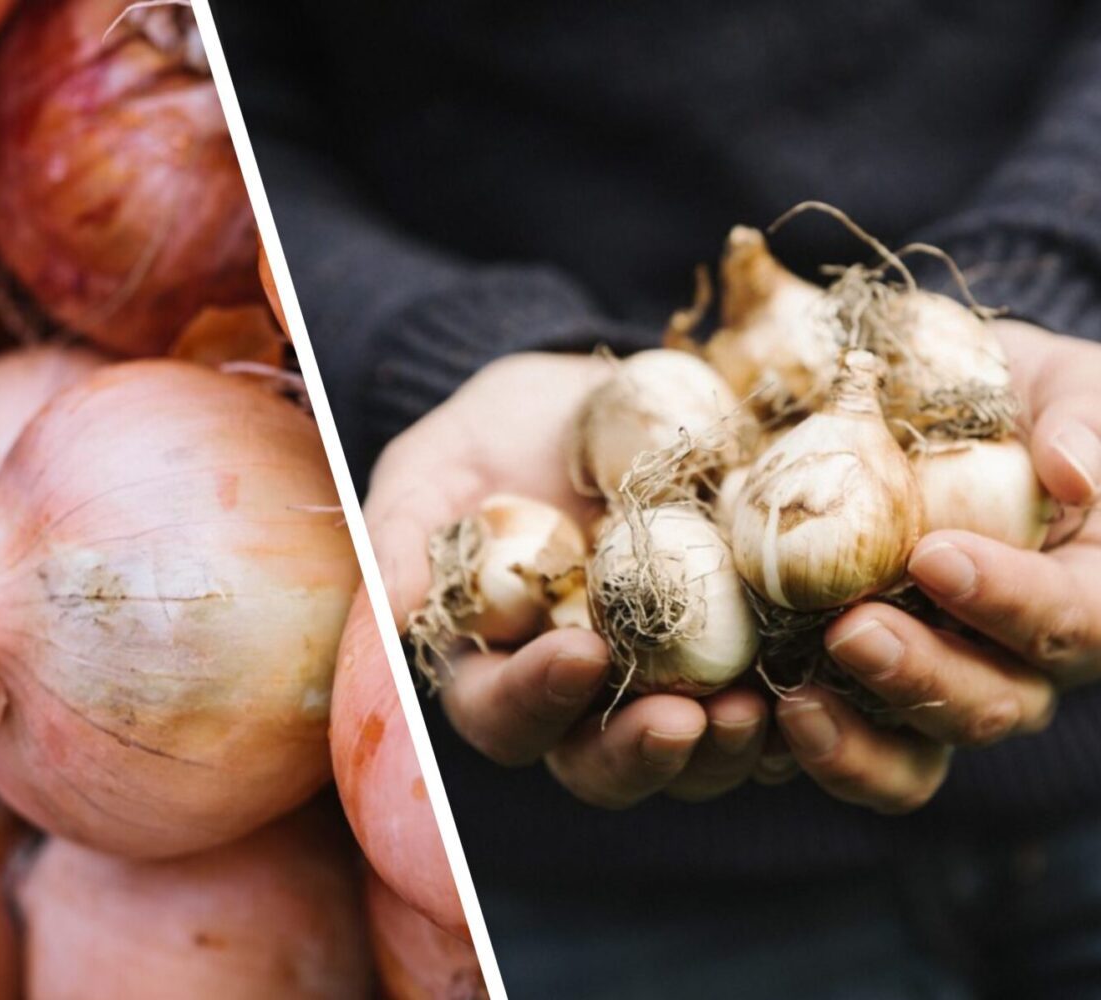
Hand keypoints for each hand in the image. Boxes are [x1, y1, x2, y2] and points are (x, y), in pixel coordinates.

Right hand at [364, 353, 773, 807]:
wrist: (600, 395)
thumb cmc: (500, 431)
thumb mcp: (435, 465)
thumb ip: (400, 536)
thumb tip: (388, 609)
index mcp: (496, 668)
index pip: (501, 718)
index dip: (535, 701)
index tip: (579, 651)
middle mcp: (581, 699)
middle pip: (600, 765)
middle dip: (642, 753)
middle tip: (689, 717)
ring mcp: (665, 684)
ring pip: (694, 758)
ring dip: (728, 750)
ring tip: (764, 705)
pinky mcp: (744, 656)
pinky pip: (778, 712)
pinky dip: (802, 711)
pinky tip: (827, 676)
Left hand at [779, 320, 1100, 812]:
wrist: (925, 414)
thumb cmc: (1013, 397)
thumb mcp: (1059, 385)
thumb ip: (1080, 420)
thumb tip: (1072, 474)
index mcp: (1084, 592)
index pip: (1073, 620)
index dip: (1010, 600)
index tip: (933, 556)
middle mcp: (1018, 661)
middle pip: (995, 704)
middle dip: (924, 675)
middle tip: (850, 629)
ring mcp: (938, 688)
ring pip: (921, 754)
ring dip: (861, 739)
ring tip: (796, 700)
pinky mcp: (865, 701)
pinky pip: (852, 757)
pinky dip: (811, 749)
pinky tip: (759, 717)